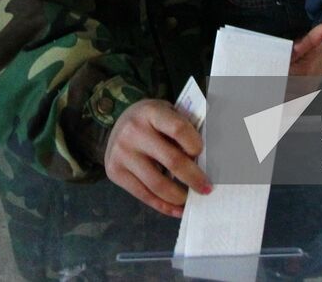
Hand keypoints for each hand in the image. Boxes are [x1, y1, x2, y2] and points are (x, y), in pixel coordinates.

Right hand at [104, 98, 210, 217]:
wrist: (117, 125)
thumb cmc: (151, 121)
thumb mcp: (166, 113)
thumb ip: (183, 131)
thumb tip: (205, 162)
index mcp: (151, 112)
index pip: (178, 129)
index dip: (194, 144)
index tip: (202, 154)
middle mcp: (133, 131)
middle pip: (172, 160)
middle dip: (193, 178)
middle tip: (207, 188)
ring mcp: (121, 153)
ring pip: (157, 184)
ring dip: (179, 197)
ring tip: (191, 200)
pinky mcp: (114, 172)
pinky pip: (143, 195)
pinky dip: (163, 206)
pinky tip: (177, 209)